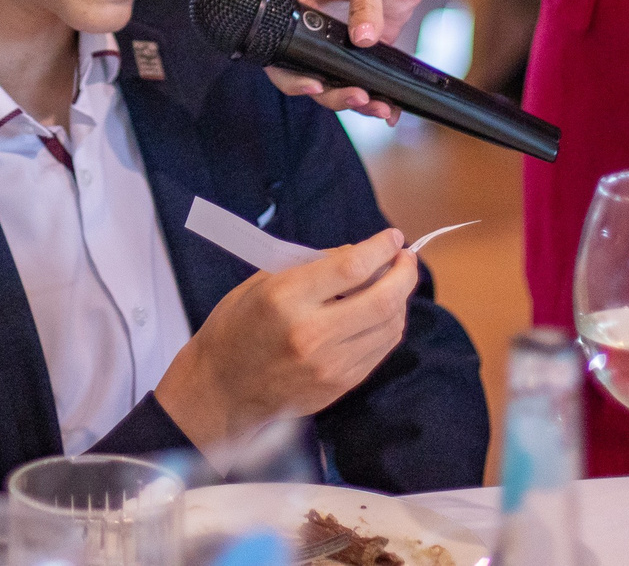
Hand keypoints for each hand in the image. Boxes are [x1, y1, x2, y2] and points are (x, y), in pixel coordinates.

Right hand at [153, 229, 416, 449]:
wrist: (222, 390)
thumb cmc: (236, 327)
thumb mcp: (262, 282)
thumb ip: (312, 268)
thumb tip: (358, 255)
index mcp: (286, 298)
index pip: (351, 267)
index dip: (381, 248)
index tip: (393, 237)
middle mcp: (312, 333)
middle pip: (382, 300)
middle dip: (404, 273)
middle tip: (406, 258)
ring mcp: (329, 365)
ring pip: (389, 327)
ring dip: (400, 300)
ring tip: (395, 283)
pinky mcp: (339, 386)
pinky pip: (380, 350)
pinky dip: (389, 326)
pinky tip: (382, 312)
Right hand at [276, 0, 446, 117]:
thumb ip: (364, 3)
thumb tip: (364, 40)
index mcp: (301, 5)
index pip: (284, 49)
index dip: (293, 74)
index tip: (314, 85)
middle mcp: (318, 26)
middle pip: (315, 72)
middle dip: (334, 93)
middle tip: (358, 97)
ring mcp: (346, 37)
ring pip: (342, 79)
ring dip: (358, 99)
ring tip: (381, 109)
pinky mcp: (374, 41)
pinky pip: (370, 74)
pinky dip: (380, 92)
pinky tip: (392, 109)